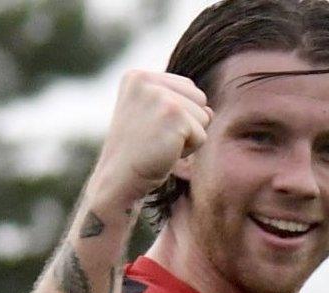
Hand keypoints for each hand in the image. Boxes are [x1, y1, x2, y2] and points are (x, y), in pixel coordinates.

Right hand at [96, 70, 211, 199]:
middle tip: (155, 139)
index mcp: (137, 77)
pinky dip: (187, 151)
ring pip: (204, 116)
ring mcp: (160, 96)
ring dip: (187, 138)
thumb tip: (210, 111)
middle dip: (186, 123)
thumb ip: (180, 104)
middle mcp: (147, 81)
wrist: (118, 180)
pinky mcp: (175, 115)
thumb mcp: (151, 118)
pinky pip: (202, 135)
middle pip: (199, 98)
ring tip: (158, 145)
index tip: (149, 129)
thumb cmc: (136, 153)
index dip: (177, 114)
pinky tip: (163, 153)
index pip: (186, 87)